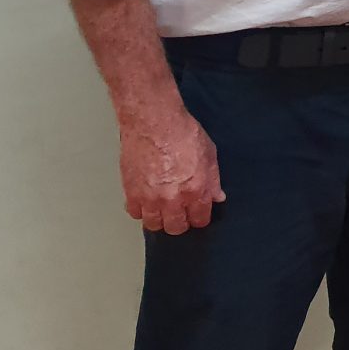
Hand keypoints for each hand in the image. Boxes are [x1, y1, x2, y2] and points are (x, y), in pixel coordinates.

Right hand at [119, 107, 222, 234]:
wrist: (154, 122)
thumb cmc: (182, 132)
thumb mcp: (209, 154)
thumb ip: (213, 179)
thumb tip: (217, 196)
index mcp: (195, 190)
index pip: (199, 219)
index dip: (200, 218)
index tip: (197, 215)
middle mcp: (173, 199)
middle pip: (176, 227)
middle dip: (180, 222)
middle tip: (180, 213)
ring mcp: (150, 198)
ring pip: (154, 225)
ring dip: (160, 219)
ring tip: (163, 209)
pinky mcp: (131, 192)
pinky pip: (135, 213)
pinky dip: (141, 210)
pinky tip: (146, 201)